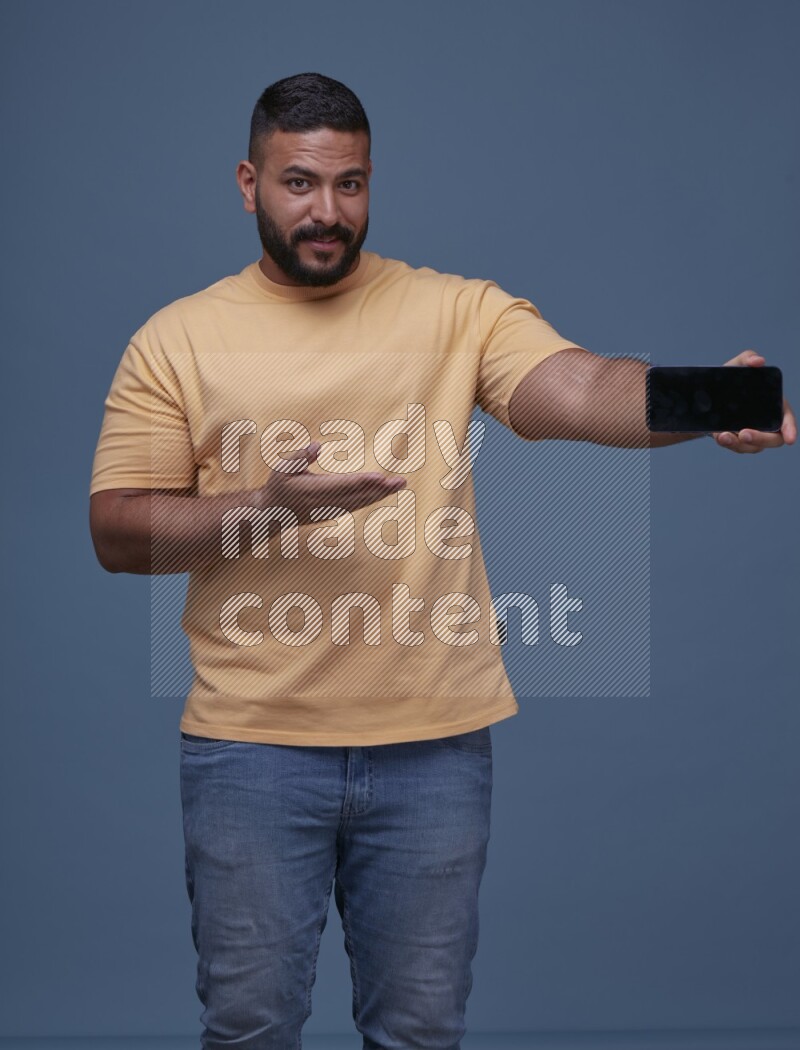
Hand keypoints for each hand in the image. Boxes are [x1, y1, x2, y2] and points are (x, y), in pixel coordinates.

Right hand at [257, 441, 405, 519]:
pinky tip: (385, 492)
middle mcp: (324, 503)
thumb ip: (299, 456)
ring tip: (400, 484)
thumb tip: (317, 445)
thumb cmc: (279, 485)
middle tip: (401, 481)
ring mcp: (331, 511)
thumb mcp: (282, 468)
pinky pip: (357, 506)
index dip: (362, 481)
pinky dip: (372, 499)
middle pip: (358, 496)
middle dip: (381, 489)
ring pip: (360, 503)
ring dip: (381, 494)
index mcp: (312, 490)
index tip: (380, 477)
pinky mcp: (334, 513)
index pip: (342, 485)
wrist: (274, 513)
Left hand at [711, 350, 795, 452]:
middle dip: (760, 439)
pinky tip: (719, 436)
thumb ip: (747, 358)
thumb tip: (758, 361)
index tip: (790, 439)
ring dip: (738, 444)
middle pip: (772, 439)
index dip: (790, 430)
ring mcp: (752, 434)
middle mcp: (766, 423)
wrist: (706, 395)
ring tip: (723, 436)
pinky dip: (727, 443)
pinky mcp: (736, 441)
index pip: (787, 421)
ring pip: (751, 447)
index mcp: (774, 406)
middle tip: (744, 434)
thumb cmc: (730, 379)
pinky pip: (735, 447)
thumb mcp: (736, 367)